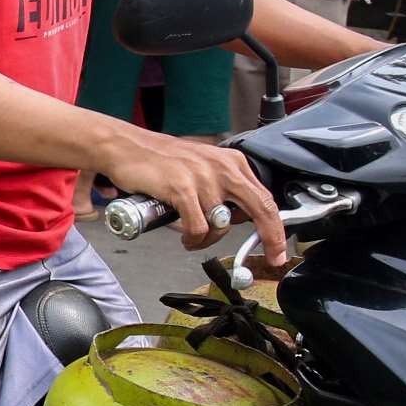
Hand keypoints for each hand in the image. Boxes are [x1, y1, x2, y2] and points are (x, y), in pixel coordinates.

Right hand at [101, 126, 284, 262]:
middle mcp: (223, 168)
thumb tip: (234, 219)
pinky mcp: (183, 189)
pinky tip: (185, 238)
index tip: (279, 249)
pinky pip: (198, 227)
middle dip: (272, 238)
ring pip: (220, 225)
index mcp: (231, 163)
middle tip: (274, 258)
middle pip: (261, 208)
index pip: (265, 198)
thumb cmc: (159, 162)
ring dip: (207, 240)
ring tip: (192, 239)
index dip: (276, 228)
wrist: (125, 147)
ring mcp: (204, 178)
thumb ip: (222, 189)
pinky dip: (192, 239)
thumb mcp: (202, 169)